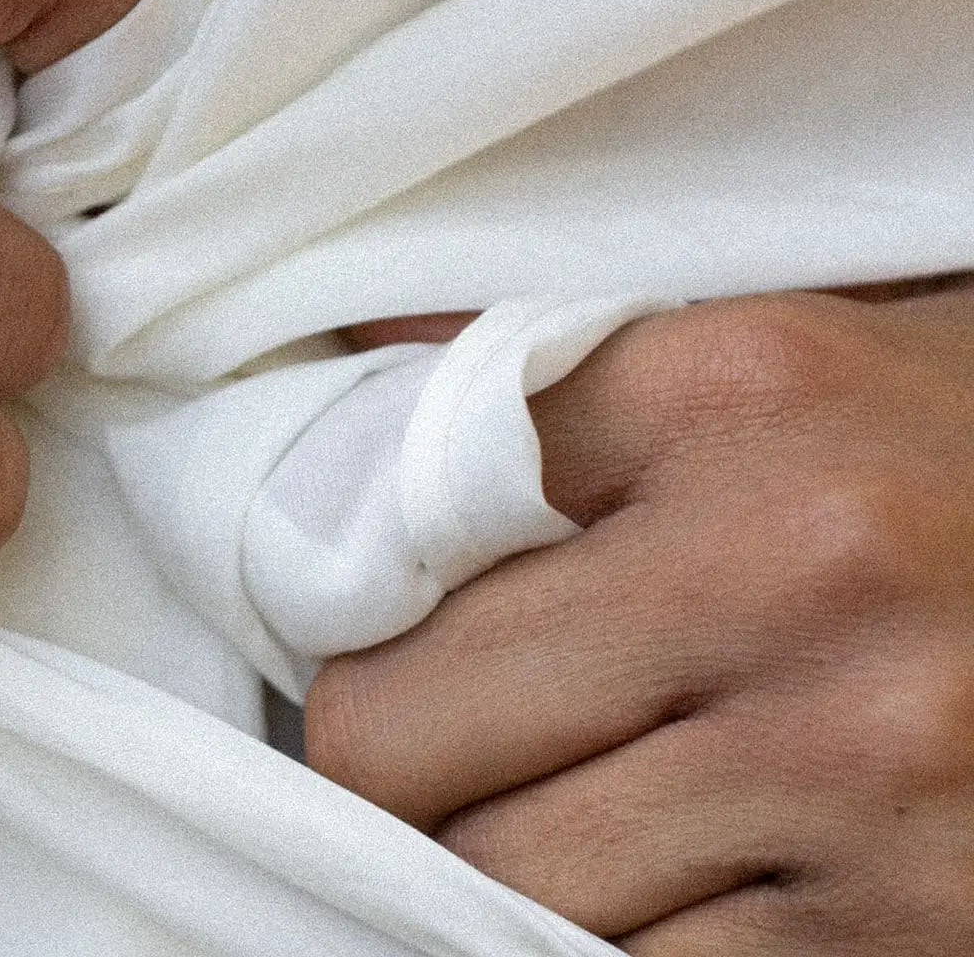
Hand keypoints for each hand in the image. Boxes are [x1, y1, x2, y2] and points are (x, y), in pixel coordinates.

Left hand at [308, 286, 973, 952]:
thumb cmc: (954, 458)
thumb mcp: (771, 357)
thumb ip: (549, 370)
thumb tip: (342, 356)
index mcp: (738, 396)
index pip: (390, 521)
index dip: (354, 599)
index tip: (374, 625)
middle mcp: (802, 574)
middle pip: (398, 738)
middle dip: (391, 761)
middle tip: (438, 746)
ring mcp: (870, 771)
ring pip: (500, 886)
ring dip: (495, 864)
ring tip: (559, 807)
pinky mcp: (924, 936)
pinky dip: (618, 944)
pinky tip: (671, 877)